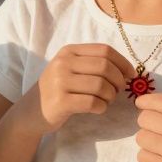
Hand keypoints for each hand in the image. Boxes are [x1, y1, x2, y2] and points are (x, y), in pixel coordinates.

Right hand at [17, 44, 137, 135]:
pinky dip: (101, 107)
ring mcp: (60, 82)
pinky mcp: (60, 102)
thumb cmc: (57, 90)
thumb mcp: (69, 69)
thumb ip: (92, 64)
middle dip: (118, 81)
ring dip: (110, 96)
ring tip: (106, 100)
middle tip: (118, 91)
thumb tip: (126, 70)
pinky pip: (92, 103)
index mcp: (68, 51)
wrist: (31, 111)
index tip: (130, 75)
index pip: (104, 50)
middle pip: (105, 67)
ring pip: (101, 86)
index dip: (123, 62)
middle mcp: (63, 63)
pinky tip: (97, 108)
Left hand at [133, 92, 161, 161]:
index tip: (142, 106)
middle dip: (149, 124)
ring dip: (149, 141)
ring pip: (141, 138)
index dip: (144, 103)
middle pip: (143, 119)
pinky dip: (149, 157)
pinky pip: (142, 157)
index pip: (153, 101)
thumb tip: (142, 103)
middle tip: (161, 131)